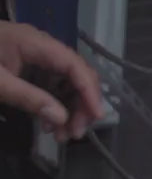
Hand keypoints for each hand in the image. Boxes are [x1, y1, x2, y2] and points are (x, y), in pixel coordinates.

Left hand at [0, 21, 103, 141]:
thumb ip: (28, 98)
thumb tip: (61, 118)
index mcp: (34, 43)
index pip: (74, 65)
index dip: (90, 91)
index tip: (96, 117)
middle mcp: (41, 46)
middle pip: (77, 74)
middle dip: (82, 104)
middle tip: (75, 134)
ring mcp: (35, 55)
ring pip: (68, 82)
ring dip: (70, 109)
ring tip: (62, 136)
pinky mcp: (28, 65)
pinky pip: (52, 85)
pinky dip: (55, 105)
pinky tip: (48, 124)